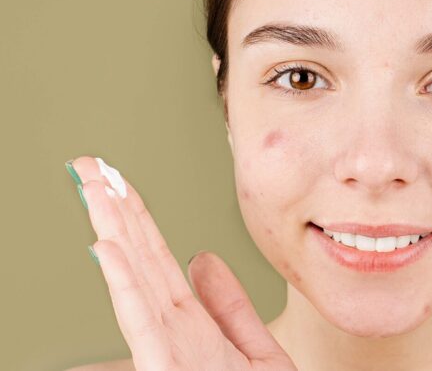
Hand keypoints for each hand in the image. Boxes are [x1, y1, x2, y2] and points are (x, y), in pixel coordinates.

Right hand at [68, 156, 296, 370]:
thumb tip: (203, 257)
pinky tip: (107, 250)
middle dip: (115, 211)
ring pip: (134, 281)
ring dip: (113, 233)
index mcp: (192, 325)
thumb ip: (230, 307)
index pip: (158, 260)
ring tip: (92, 188)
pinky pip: (145, 325)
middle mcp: (173, 333)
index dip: (139, 219)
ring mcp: (168, 353)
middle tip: (90, 166)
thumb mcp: (255, 352)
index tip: (119, 182)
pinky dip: (125, 287)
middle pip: (140, 260)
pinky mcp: (169, 370)